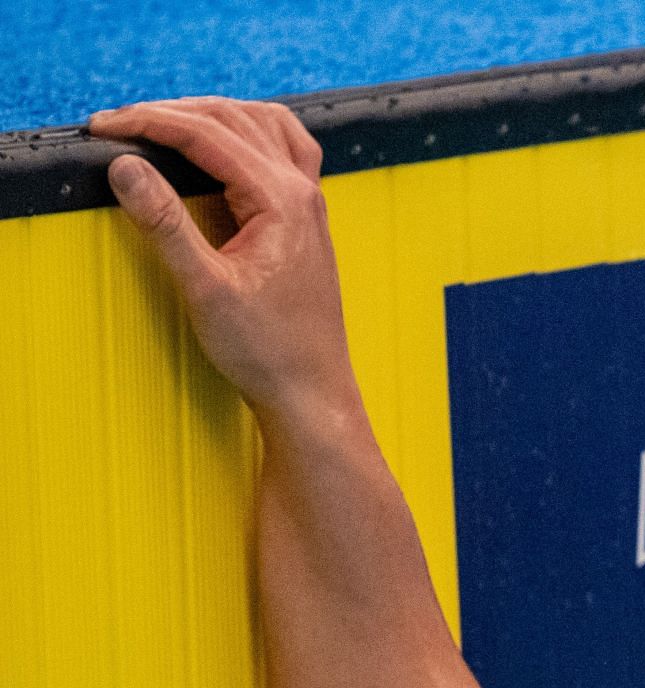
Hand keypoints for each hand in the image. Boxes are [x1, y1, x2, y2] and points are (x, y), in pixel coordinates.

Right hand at [88, 97, 360, 421]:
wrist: (311, 390)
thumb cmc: (269, 350)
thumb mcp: (205, 289)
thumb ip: (165, 224)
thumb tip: (127, 167)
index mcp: (282, 202)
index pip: (208, 134)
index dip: (149, 122)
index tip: (104, 127)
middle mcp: (303, 193)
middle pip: (234, 120)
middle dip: (172, 112)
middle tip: (119, 124)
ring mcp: (310, 204)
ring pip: (262, 126)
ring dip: (210, 115)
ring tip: (159, 124)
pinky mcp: (306, 219)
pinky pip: (283, 150)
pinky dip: (246, 132)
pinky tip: (223, 143)